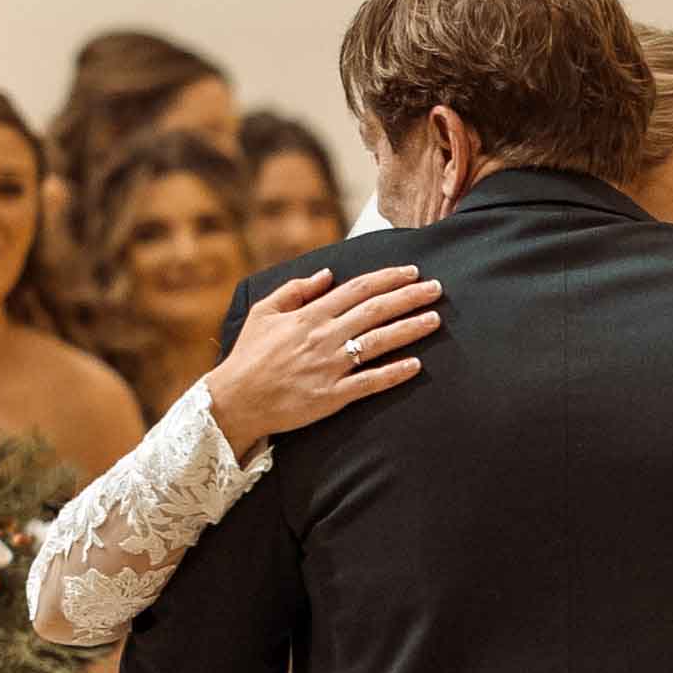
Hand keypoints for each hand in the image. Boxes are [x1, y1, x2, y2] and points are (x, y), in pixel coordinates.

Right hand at [208, 267, 443, 453]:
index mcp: (310, 315)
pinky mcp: (333, 396)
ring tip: (435, 319)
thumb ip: (295, 290)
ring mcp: (331, 366)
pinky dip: (394, 373)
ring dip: (410, 329)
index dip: (389, 278)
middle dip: (410, 297)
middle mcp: (325, 337)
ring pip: (379, 342)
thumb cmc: (248, 356)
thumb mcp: (263, 312)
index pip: (358, 289)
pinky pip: (370, 383)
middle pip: (376, 311)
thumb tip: (328, 273)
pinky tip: (416, 365)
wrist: (235, 400)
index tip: (412, 271)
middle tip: (437, 288)